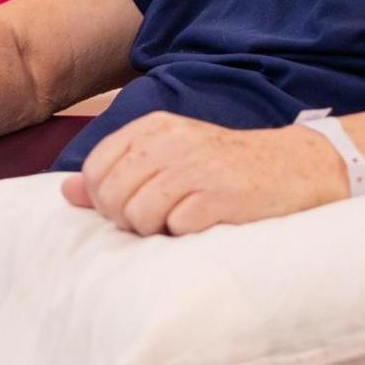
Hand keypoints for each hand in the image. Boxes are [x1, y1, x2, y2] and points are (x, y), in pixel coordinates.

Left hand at [62, 112, 347, 236]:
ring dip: (156, 231)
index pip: (95, 170)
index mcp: (153, 128)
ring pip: (137, 216)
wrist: (297, 169)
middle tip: (161, 218)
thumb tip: (67, 194)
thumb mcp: (170, 158)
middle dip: (128, 219)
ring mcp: (192, 169)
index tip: (134, 204)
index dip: (106, 198)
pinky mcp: (215, 198)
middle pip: (111, 196)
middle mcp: (168, 142)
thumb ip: (118, 172)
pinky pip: (173, 229)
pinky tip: (205, 224)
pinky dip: (184, 236)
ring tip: (182, 221)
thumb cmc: (226, 169)